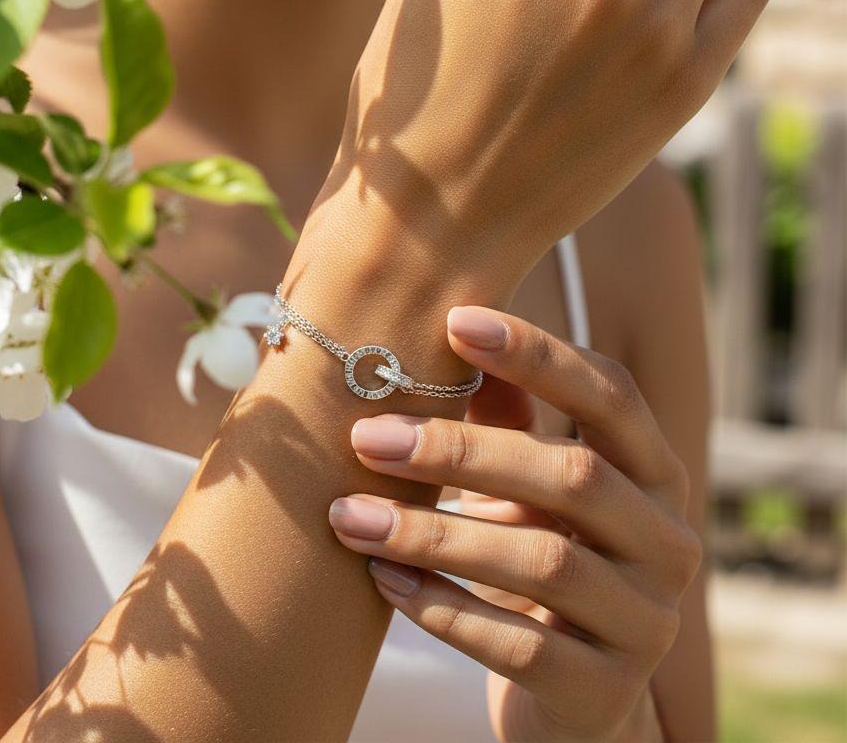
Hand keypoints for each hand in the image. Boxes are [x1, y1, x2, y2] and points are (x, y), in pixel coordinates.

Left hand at [327, 306, 700, 742]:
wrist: (567, 696)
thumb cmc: (537, 554)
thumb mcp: (527, 486)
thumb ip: (506, 418)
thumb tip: (453, 328)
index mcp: (655, 473)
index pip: (612, 395)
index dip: (540, 354)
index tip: (455, 322)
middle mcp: (668, 541)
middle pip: (573, 477)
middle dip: (462, 451)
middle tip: (368, 437)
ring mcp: (646, 622)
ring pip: (541, 562)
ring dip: (432, 534)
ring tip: (349, 514)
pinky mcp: (605, 693)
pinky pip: (518, 647)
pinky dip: (443, 608)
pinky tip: (381, 580)